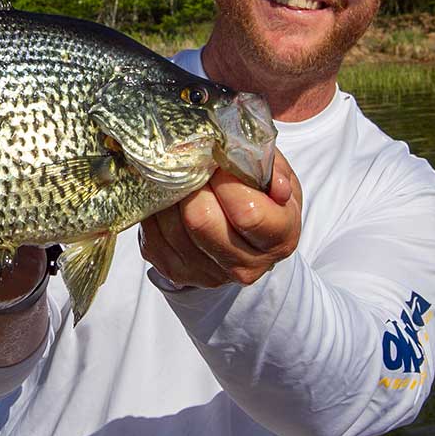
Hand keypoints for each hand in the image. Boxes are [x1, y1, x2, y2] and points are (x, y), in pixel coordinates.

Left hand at [139, 150, 300, 288]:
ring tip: (179, 175)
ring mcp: (209, 274)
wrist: (245, 231)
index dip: (227, 182)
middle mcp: (247, 265)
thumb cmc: (261, 195)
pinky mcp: (176, 272)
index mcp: (280, 239)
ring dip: (171, 194)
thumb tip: (264, 179)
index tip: (219, 161)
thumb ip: (270, 168)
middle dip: (193, 185)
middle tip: (194, 164)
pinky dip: (156, 210)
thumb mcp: (274, 175)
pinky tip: (167, 196)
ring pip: (173, 227)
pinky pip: (154, 236)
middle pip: (202, 222)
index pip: (248, 214)